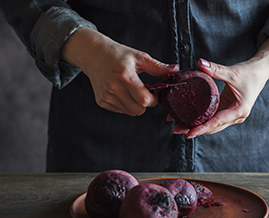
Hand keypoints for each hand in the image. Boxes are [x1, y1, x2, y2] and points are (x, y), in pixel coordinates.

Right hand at [61, 27, 178, 115]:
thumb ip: (158, 67)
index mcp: (125, 76)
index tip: (155, 92)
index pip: (144, 100)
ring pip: (130, 112)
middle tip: (144, 91)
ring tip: (132, 90)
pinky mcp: (102, 101)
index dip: (154, 99)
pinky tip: (123, 92)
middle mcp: (114, 88)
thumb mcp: (139, 57)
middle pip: (138, 110)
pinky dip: (125, 105)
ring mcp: (106, 96)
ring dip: (136, 105)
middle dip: (145, 103)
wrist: (93, 54)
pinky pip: (121, 110)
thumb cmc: (117, 54)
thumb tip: (175, 70)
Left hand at [171, 36, 268, 137]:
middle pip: (212, 127)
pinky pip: (213, 118)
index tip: (188, 133)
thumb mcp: (232, 72)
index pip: (216, 122)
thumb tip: (200, 63)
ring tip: (178, 126)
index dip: (201, 128)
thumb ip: (215, 69)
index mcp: (239, 110)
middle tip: (176, 129)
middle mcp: (236, 116)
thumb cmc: (250, 73)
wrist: (260, 71)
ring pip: (212, 125)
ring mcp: (232, 115)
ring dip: (196, 126)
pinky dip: (201, 119)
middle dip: (194, 129)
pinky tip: (188, 118)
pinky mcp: (228, 110)